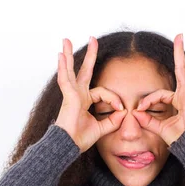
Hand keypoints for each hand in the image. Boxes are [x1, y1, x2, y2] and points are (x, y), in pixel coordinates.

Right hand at [56, 37, 126, 153]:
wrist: (68, 146)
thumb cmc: (80, 139)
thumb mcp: (102, 128)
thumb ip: (113, 121)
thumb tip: (124, 112)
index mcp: (84, 101)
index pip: (103, 93)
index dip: (114, 99)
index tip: (121, 109)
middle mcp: (77, 95)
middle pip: (83, 71)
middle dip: (89, 56)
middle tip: (92, 39)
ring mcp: (71, 94)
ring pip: (70, 70)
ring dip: (68, 55)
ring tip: (66, 40)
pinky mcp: (68, 96)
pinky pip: (66, 79)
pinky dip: (63, 67)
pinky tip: (60, 56)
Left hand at [132, 33, 184, 145]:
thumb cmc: (179, 139)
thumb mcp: (159, 128)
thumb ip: (148, 120)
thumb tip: (135, 114)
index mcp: (178, 101)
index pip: (160, 94)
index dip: (148, 101)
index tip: (138, 109)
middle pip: (182, 70)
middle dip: (179, 53)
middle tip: (179, 36)